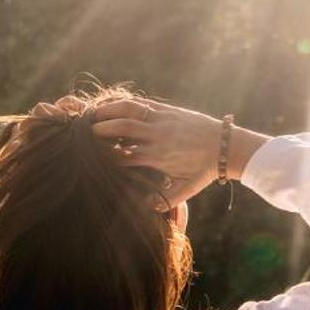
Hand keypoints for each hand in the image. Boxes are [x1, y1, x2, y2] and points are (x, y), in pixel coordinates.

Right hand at [90, 97, 266, 208]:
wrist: (226, 147)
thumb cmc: (205, 170)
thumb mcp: (186, 189)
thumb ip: (165, 200)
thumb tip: (145, 206)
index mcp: (157, 158)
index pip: (122, 156)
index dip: (104, 157)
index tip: (90, 159)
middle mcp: (157, 137)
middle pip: (121, 129)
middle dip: (100, 130)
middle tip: (83, 133)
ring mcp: (162, 121)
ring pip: (129, 110)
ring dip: (108, 110)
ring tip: (91, 114)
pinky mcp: (168, 111)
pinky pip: (142, 103)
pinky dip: (124, 103)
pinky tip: (112, 105)